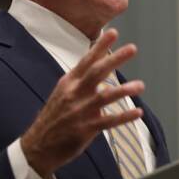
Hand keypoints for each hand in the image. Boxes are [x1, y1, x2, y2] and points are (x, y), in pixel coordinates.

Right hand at [20, 28, 143, 178]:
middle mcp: (74, 94)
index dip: (100, 46)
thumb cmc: (54, 117)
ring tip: (140, 85)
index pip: (87, 60)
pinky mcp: (85, 129)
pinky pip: (108, 121)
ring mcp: (80, 111)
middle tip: (132, 48)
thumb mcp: (62, 93)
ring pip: (105, 97)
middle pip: (97, 72)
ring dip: (124, 90)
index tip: (113, 33)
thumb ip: (80, 80)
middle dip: (115, 59)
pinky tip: (138, 112)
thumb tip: (97, 66)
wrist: (38, 145)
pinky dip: (124, 116)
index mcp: (69, 83)